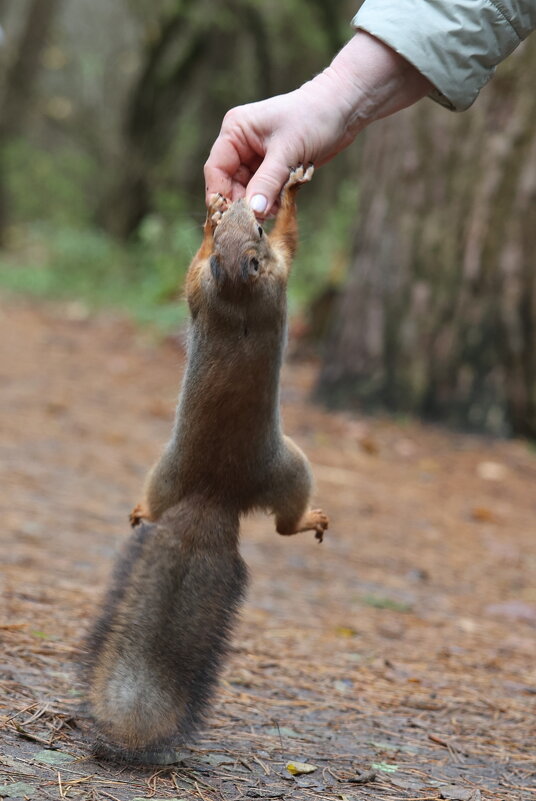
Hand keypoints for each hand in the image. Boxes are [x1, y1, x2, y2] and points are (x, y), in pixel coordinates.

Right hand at [204, 32, 431, 216]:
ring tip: (274, 211)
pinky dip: (270, 201)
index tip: (231, 219)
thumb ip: (267, 183)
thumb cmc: (314, 118)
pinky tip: (280, 205)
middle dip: (243, 204)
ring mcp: (256, 156)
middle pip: (230, 184)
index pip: (216, 170)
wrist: (343, 108)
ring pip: (247, 191)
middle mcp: (241, 143)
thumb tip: (253, 213)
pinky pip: (263, 191)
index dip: (221, 196)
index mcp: (235, 131)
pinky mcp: (272, 166)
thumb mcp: (287, 152)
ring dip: (259, 205)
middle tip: (255, 223)